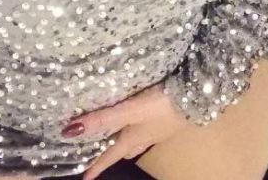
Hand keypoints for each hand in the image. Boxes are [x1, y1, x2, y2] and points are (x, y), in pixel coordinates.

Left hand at [64, 82, 191, 179]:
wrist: (196, 97)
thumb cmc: (161, 107)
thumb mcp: (129, 111)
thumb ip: (103, 119)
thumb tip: (70, 131)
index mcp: (132, 139)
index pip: (109, 156)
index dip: (96, 166)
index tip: (85, 178)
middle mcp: (143, 138)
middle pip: (123, 150)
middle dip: (111, 153)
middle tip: (98, 155)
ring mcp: (157, 130)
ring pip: (137, 141)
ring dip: (126, 141)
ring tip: (117, 138)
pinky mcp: (166, 119)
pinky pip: (148, 129)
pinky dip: (140, 128)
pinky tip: (143, 120)